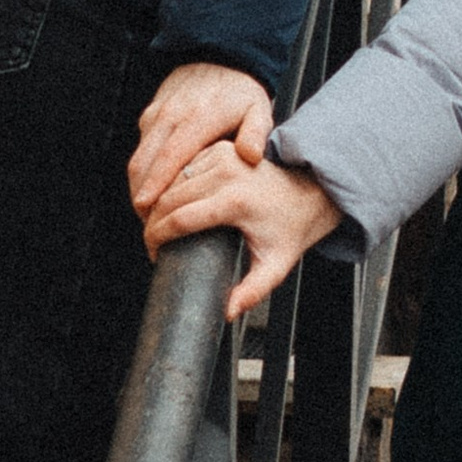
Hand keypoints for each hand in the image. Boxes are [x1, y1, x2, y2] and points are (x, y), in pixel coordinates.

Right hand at [129, 63, 273, 219]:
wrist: (218, 57)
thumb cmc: (241, 91)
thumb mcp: (258, 109)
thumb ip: (256, 133)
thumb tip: (250, 157)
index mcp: (199, 118)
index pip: (170, 156)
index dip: (156, 184)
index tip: (147, 209)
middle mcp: (172, 116)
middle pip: (145, 162)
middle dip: (141, 195)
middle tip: (149, 225)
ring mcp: (158, 115)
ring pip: (138, 157)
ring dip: (138, 187)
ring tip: (148, 216)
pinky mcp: (151, 115)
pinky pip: (140, 148)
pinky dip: (142, 173)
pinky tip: (152, 192)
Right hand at [145, 144, 342, 319]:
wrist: (310, 192)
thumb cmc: (291, 228)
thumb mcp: (275, 265)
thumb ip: (252, 291)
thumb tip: (228, 312)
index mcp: (236, 201)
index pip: (179, 219)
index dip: (158, 238)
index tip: (154, 254)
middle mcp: (227, 173)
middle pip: (169, 198)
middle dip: (152, 223)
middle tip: (151, 244)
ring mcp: (223, 156)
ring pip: (172, 180)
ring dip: (157, 202)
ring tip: (155, 226)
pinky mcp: (221, 149)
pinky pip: (183, 166)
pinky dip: (170, 184)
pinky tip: (167, 203)